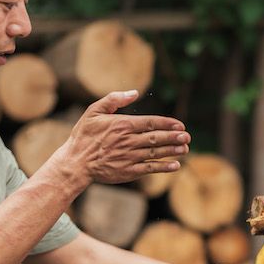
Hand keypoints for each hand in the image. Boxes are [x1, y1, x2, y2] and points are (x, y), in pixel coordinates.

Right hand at [62, 91, 189, 185]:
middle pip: (157, 138)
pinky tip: (175, 165)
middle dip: (174, 137)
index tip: (180, 125)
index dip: (167, 124)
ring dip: (173, 150)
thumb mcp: (94, 111)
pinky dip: (163, 167)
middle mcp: (128, 141)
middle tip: (188, 137)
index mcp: (122, 125)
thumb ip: (114, 99)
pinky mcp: (128, 171)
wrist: (75, 163)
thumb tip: (134, 92)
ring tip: (186, 148)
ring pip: (156, 152)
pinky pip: (150, 168)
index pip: (150, 123)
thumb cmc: (84, 136)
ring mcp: (129, 157)